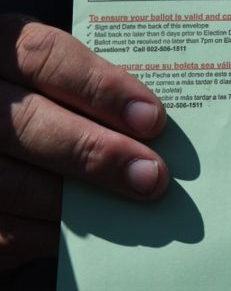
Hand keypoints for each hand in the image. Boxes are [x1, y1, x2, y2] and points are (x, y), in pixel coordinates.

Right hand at [0, 0, 168, 268]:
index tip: (153, 118)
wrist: (1, 139)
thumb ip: (90, 88)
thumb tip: (155, 126)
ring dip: (78, 200)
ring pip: (10, 183)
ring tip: (130, 207)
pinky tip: (92, 231)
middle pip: (28, 123)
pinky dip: (48, 234)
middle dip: (98, 153)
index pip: (44, 57)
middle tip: (153, 175)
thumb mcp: (50, 74)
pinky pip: (3, 229)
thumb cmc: (38, 98)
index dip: (101, 88)